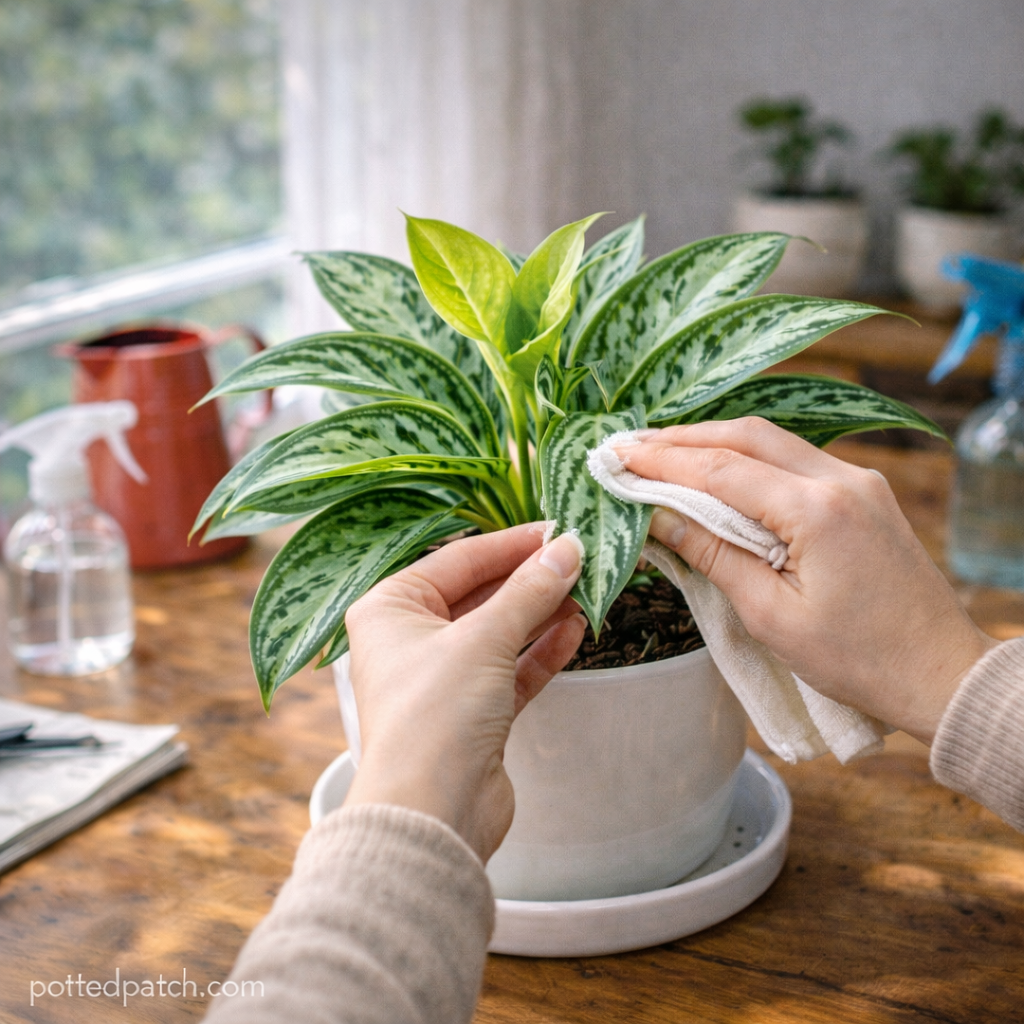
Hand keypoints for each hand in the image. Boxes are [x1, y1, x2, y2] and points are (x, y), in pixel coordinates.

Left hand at [342, 524, 584, 860]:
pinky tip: (575, 628)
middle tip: (580, 558)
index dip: (511, 544)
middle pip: (480, 593)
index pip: (458, 559)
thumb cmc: (435, 715)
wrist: (431, 814)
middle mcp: (410, 640)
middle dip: (530, 578)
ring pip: (500, 631)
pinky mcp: (472, 713)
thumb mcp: (484, 639)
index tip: (558, 530)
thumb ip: (529, 591)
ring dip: (542, 611)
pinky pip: (511, 668)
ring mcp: (442, 678)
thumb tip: (568, 549)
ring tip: (587, 589)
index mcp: (390, 609)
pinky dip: (541, 650)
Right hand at [620, 418, 996, 743]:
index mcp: (817, 511)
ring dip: (714, 443)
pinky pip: (794, 459)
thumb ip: (712, 555)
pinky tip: (717, 470)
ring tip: (661, 453)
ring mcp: (858, 480)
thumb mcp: (771, 616)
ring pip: (772, 441)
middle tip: (629, 447)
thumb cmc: (858, 659)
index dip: (662, 462)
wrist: (939, 671)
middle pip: (746, 436)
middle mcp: (841, 479)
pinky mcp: (864, 492)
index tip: (616, 459)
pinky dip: (749, 458)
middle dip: (682, 438)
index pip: (721, 470)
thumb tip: (656, 518)